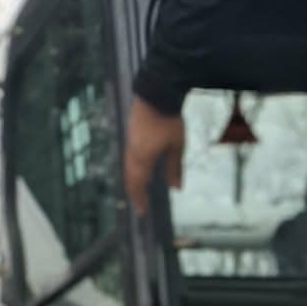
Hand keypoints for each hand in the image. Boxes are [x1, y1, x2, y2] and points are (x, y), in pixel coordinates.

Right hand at [124, 96, 185, 215]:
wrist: (156, 93)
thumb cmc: (168, 120)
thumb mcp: (177, 146)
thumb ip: (175, 168)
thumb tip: (176, 189)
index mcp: (142, 158)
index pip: (138, 185)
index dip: (140, 199)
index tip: (142, 212)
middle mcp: (132, 153)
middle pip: (130, 178)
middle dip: (135, 192)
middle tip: (139, 204)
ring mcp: (130, 142)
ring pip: (129, 167)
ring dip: (133, 180)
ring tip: (140, 189)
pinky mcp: (132, 134)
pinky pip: (130, 157)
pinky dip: (133, 169)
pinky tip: (140, 169)